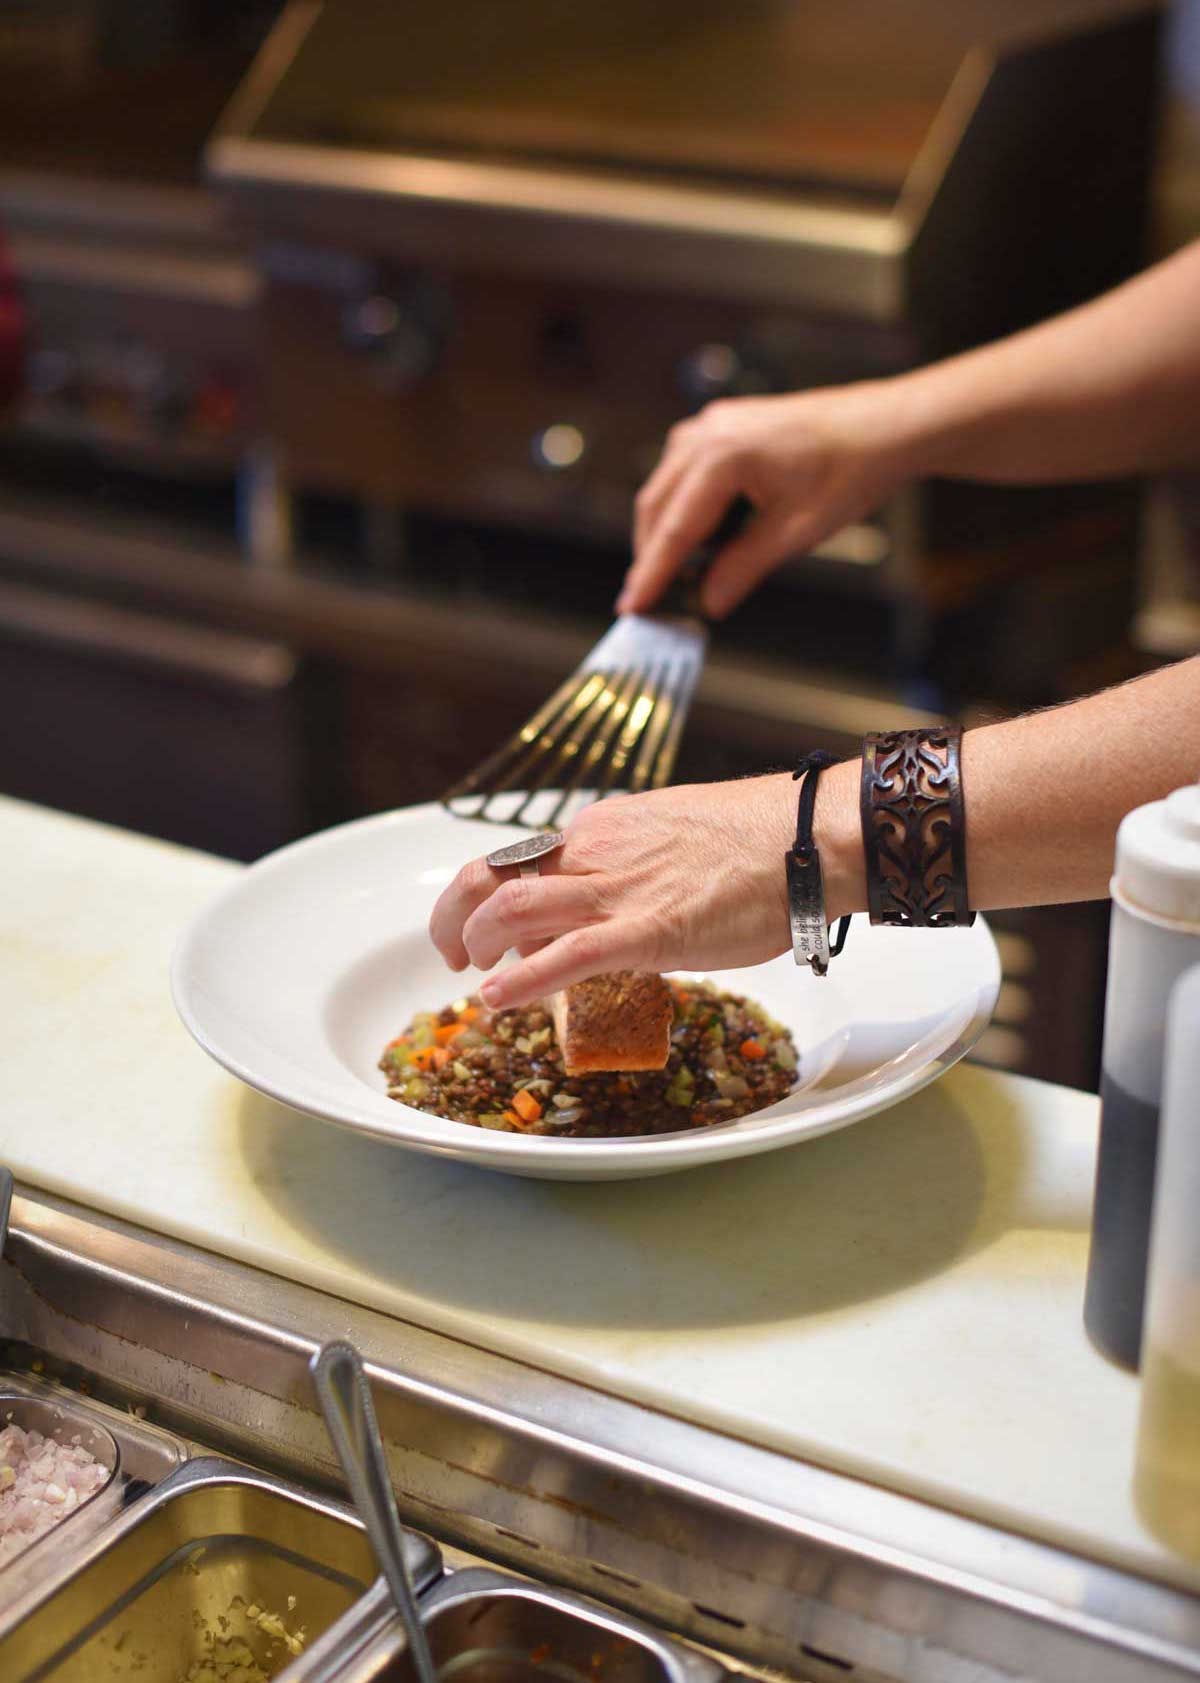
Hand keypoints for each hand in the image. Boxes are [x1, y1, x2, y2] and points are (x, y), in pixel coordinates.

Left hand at [429, 776, 802, 1009]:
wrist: (807, 840)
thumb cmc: (760, 844)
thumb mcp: (674, 841)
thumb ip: (634, 869)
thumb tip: (617, 907)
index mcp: (603, 830)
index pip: (522, 857)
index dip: (486, 893)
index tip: (481, 926)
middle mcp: (595, 851)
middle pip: (492, 873)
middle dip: (454, 915)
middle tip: (452, 954)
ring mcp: (617, 890)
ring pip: (512, 907)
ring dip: (475, 942)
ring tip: (471, 974)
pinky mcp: (646, 930)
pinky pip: (566, 954)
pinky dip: (520, 979)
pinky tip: (495, 999)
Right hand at [619, 381, 908, 616]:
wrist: (886, 426)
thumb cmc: (852, 468)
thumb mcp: (796, 531)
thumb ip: (743, 567)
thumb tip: (709, 600)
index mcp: (723, 456)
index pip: (675, 529)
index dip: (652, 573)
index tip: (632, 606)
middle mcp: (708, 433)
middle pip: (657, 505)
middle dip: (651, 554)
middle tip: (649, 598)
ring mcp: (714, 423)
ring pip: (667, 487)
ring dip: (666, 531)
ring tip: (674, 574)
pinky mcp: (726, 424)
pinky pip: (686, 470)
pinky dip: (684, 506)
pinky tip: (699, 536)